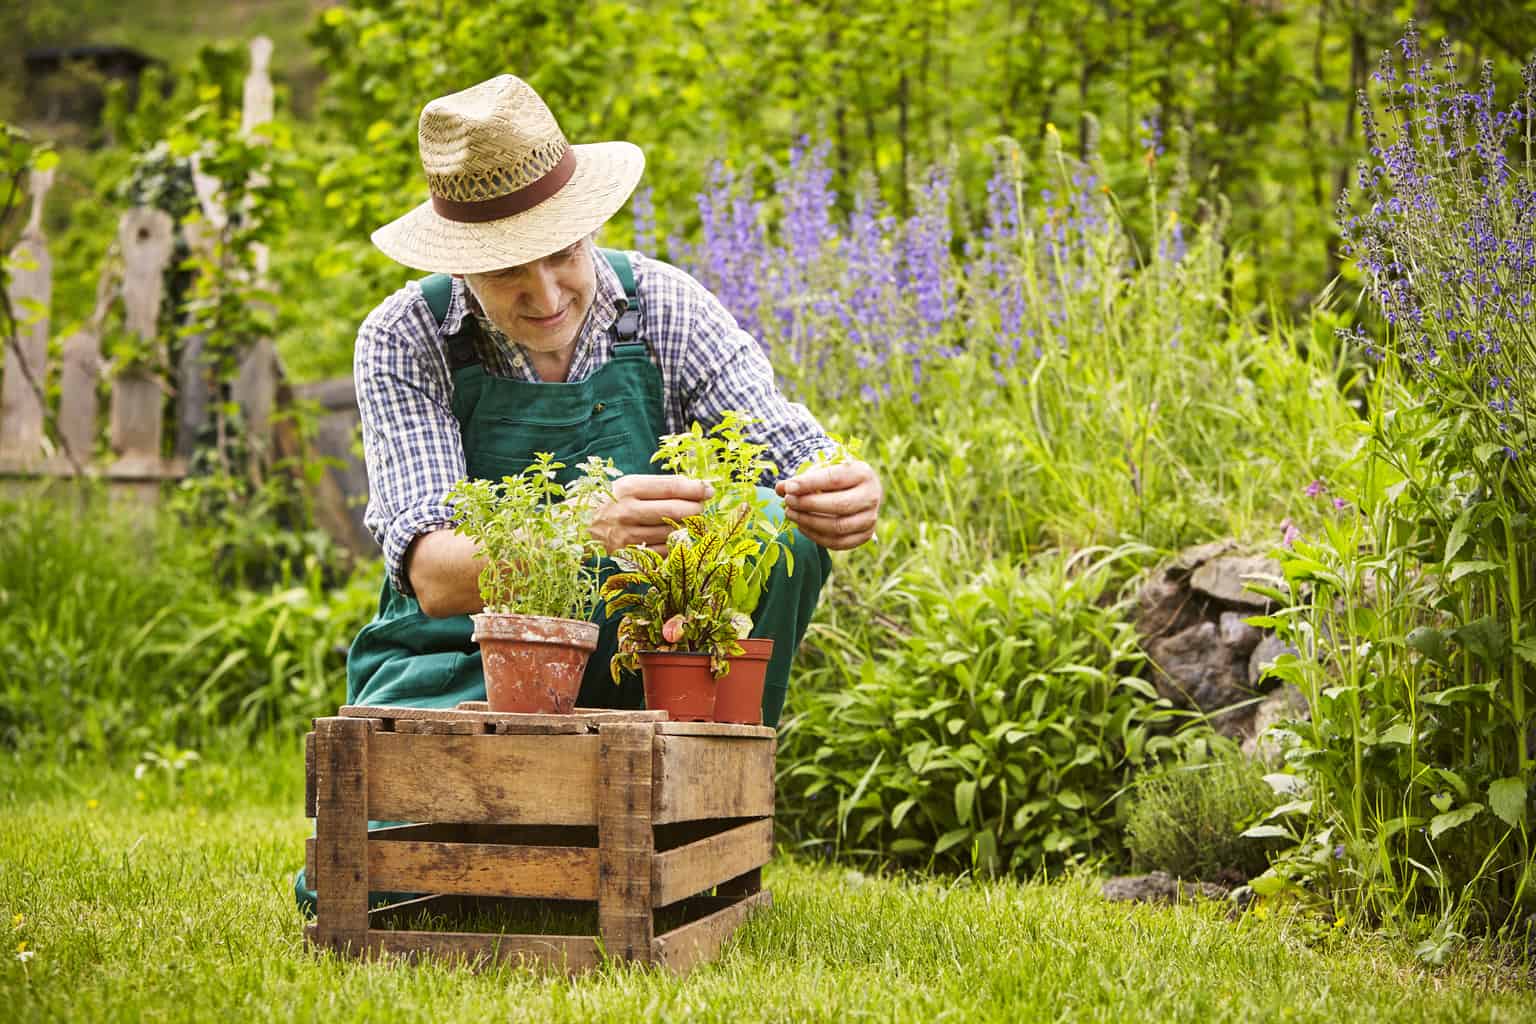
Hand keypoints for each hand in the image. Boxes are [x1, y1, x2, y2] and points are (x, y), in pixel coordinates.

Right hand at [589, 474, 712, 554]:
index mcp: (629, 489)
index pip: (670, 488)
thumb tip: (697, 487)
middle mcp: (627, 512)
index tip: (708, 490)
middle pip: (676, 512)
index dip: (694, 489)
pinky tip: (678, 538)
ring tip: (691, 522)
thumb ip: (661, 486)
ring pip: (672, 533)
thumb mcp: (631, 485)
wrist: (579, 526)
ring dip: (689, 528)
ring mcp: (628, 536)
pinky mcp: (629, 555)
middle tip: (702, 507)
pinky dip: (675, 545)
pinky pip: (663, 552)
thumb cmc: (612, 501)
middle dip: (696, 509)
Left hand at [775, 459, 881, 549]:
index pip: (835, 479)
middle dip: (808, 504)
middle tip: (788, 501)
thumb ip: (800, 480)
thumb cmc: (835, 479)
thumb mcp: (820, 472)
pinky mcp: (865, 536)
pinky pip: (838, 542)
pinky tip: (801, 526)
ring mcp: (870, 518)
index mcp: (863, 473)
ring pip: (838, 527)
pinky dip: (816, 537)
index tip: (788, 487)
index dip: (809, 484)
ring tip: (790, 514)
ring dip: (809, 522)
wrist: (857, 492)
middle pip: (839, 505)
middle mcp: (872, 496)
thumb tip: (780, 489)